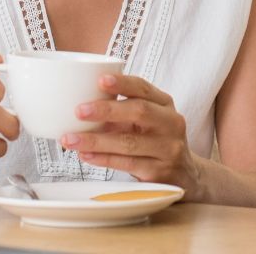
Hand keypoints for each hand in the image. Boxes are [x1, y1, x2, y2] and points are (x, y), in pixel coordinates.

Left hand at [60, 74, 201, 197]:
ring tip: (70, 139)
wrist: (185, 174)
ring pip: (128, 142)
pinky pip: (126, 164)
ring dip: (96, 140)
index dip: (122, 83)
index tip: (100, 80)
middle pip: (139, 112)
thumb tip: (82, 100)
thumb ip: (125, 109)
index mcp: (165, 104)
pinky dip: (103, 159)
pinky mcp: (158, 172)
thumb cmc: (156, 140)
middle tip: (79, 110)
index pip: (144, 88)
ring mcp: (167, 149)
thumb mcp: (149, 119)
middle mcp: (171, 124)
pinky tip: (85, 155)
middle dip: (107, 110)